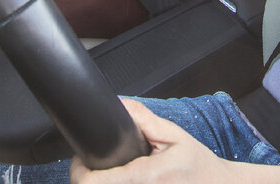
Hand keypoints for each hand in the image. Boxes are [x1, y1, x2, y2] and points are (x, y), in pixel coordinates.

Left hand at [69, 100, 239, 183]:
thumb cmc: (199, 166)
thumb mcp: (174, 136)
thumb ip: (144, 120)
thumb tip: (120, 104)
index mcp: (145, 177)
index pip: (92, 182)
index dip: (81, 169)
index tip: (83, 158)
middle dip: (90, 176)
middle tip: (94, 163)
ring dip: (102, 183)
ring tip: (109, 171)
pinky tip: (120, 180)